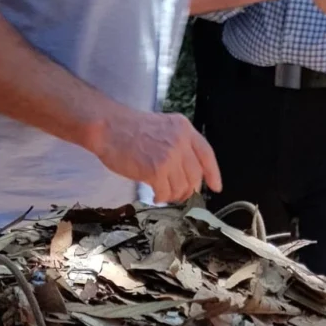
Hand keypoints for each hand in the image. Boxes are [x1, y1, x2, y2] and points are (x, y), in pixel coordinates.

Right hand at [94, 106, 221, 202]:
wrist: (109, 127)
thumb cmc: (129, 129)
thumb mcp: (162, 128)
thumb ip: (177, 144)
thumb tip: (185, 171)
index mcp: (183, 128)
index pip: (206, 154)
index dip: (213, 174)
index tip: (216, 187)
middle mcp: (180, 141)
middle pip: (195, 176)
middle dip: (187, 190)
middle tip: (177, 194)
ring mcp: (169, 156)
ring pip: (181, 187)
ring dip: (173, 196)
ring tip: (162, 193)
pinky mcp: (156, 170)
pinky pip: (165, 193)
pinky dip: (160, 198)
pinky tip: (154, 195)